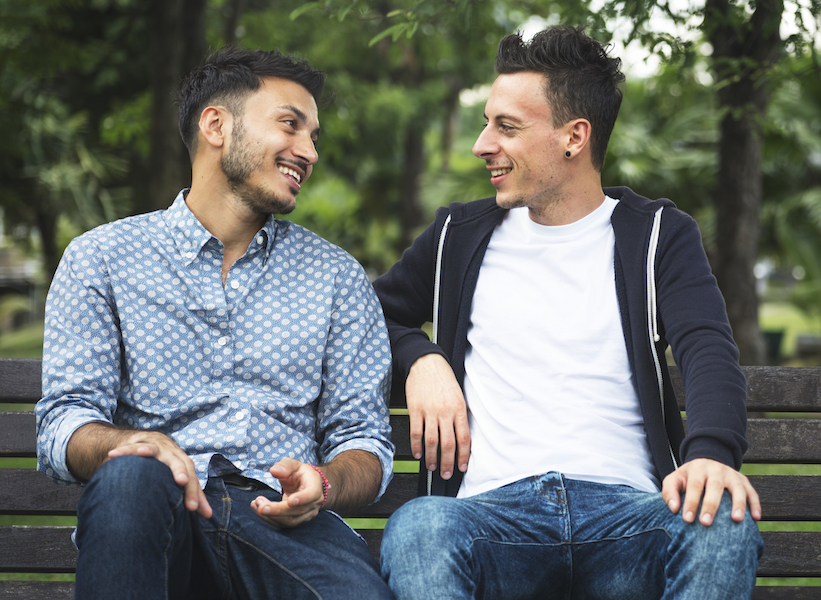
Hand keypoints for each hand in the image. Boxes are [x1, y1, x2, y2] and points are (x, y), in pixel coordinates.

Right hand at [108, 431, 211, 518]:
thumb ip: (193, 495)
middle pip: (178, 462)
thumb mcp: (180, 479)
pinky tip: (113, 455)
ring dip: (148, 451)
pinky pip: (131, 446)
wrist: (150, 442)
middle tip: (182, 481)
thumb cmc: (167, 466)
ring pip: (155, 449)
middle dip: (180, 471)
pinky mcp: (139, 442)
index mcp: (183, 463)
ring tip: (143, 453)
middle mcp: (172, 453)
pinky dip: (124, 450)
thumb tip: (208, 515)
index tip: (193, 508)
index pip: (191, 477)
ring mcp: (156, 447)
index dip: (193, 491)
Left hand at [251, 458, 323, 527]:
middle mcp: (313, 504)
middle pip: (297, 511)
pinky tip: (258, 509)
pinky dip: (269, 518)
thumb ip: (285, 466)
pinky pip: (283, 524)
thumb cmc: (300, 474)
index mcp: (315, 487)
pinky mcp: (296, 521)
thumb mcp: (293, 464)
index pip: (312, 495)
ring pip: (290, 521)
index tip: (290, 500)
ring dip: (271, 515)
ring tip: (256, 504)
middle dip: (277, 510)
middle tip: (260, 505)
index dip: (302, 499)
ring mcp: (306, 515)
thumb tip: (274, 471)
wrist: (306, 486)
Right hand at [406, 353, 470, 479]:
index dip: (463, 456)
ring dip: (432, 458)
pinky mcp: (415, 409)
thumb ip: (460, 415)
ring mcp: (429, 411)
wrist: (426, 363)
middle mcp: (445, 411)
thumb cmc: (444, 379)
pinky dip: (416, 446)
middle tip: (446, 474)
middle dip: (448, 463)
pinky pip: (416, 433)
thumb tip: (462, 438)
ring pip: (431, 442)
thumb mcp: (459, 395)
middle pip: (448, 444)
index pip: (464, 438)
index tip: (462, 466)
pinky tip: (418, 453)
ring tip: (432, 466)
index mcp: (459, 408)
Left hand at [661, 458, 760, 524]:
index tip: (687, 519)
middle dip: (711, 505)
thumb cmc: (688, 478)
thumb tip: (674, 509)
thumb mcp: (675, 480)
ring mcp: (731, 474)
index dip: (691, 502)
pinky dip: (755, 504)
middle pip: (714, 487)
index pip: (694, 486)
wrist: (707, 462)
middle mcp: (715, 470)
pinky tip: (756, 518)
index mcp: (697, 469)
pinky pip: (752, 492)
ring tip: (736, 520)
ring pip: (737, 488)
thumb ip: (669, 492)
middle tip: (706, 523)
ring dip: (738, 504)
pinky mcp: (743, 480)